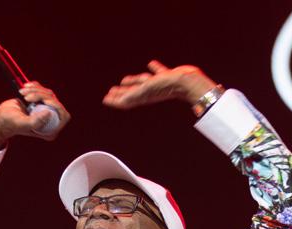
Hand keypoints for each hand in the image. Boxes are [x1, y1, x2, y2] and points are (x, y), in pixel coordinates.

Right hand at [0, 82, 70, 150]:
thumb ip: (35, 122)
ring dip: (35, 90)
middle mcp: (51, 121)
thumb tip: (49, 113)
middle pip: (55, 101)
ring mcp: (46, 110)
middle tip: (27, 98)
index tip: (42, 100)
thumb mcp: (22, 123)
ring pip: (48, 93)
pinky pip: (42, 88)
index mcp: (50, 131)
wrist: (2, 117)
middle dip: (41, 95)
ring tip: (23, 95)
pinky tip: (24, 90)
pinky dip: (33, 86)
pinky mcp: (40, 100)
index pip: (64, 116)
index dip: (55, 104)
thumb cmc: (11, 123)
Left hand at [103, 61, 217, 109]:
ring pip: (142, 83)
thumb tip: (120, 101)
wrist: (186, 83)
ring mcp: (158, 85)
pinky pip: (157, 72)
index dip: (114, 100)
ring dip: (133, 82)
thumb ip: (133, 95)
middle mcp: (149, 92)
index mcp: (142, 97)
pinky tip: (151, 64)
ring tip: (124, 81)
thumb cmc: (166, 87)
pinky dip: (153, 69)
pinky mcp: (167, 77)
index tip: (105, 99)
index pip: (125, 101)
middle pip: (131, 93)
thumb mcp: (146, 90)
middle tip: (111, 92)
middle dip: (120, 93)